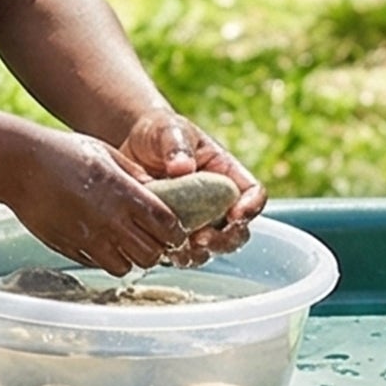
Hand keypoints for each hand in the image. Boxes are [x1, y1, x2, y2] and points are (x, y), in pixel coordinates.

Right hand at [0, 128, 185, 274]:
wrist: (20, 165)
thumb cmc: (63, 153)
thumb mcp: (107, 154)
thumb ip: (135, 175)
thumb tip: (158, 191)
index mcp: (125, 193)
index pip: (167, 226)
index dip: (175, 232)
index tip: (172, 230)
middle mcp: (110, 220)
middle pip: (151, 254)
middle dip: (156, 249)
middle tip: (150, 240)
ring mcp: (89, 238)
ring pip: (126, 267)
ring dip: (130, 258)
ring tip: (124, 244)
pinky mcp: (70, 249)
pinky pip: (98, 265)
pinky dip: (105, 259)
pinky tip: (100, 242)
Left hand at [114, 107, 266, 259]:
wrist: (132, 147)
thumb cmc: (159, 132)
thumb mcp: (169, 130)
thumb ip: (177, 145)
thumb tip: (182, 168)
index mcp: (228, 175)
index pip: (253, 194)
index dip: (251, 207)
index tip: (236, 214)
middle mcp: (219, 204)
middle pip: (238, 231)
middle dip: (225, 240)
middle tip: (204, 239)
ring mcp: (198, 223)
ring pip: (211, 249)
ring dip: (200, 253)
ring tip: (180, 248)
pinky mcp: (175, 234)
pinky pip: (182, 253)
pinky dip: (175, 256)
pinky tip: (162, 249)